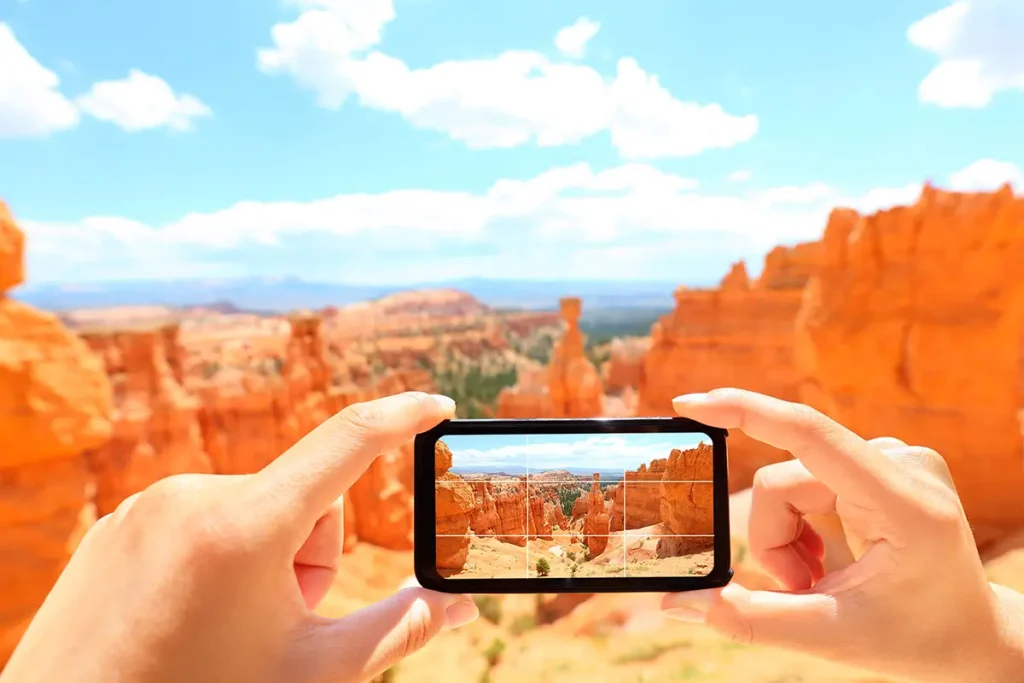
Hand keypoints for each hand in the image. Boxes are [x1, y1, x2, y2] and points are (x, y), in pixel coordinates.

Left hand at [1, 392, 478, 682]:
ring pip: (251, 508)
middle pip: (302, 498)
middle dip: (311, 553)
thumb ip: (400, 629)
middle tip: (279, 618)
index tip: (438, 405)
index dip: (403, 417)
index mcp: (250, 524)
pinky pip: (199, 519)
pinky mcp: (121, 522)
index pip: (348, 440)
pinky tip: (186, 613)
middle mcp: (196, 496)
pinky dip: (214, 558)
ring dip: (263, 556)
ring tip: (227, 621)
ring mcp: (150, 506)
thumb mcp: (314, 670)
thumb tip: (461, 606)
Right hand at [662, 389, 1023, 682]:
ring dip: (787, 534)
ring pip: (790, 480)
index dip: (744, 411)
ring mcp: (898, 457)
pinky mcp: (886, 459)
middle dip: (774, 539)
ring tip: (815, 578)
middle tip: (799, 588)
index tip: (689, 405)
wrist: (974, 636)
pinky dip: (802, 520)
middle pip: (785, 481)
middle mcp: (904, 464)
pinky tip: (826, 554)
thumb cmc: (915, 639)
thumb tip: (674, 603)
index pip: (810, 434)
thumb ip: (750, 619)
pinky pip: (809, 475)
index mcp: (904, 504)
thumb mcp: (831, 636)